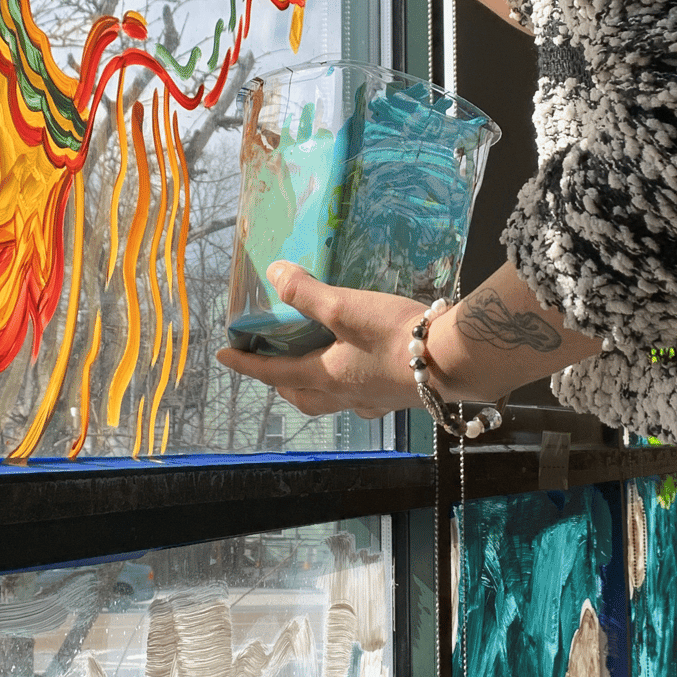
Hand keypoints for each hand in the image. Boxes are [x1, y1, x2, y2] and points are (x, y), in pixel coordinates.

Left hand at [214, 261, 417, 418]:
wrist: (455, 361)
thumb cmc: (395, 336)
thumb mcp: (345, 308)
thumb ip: (308, 293)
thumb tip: (274, 275)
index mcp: (326, 377)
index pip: (274, 373)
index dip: (246, 364)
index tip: (221, 356)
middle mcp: (346, 396)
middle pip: (303, 397)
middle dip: (282, 385)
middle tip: (271, 369)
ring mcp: (374, 401)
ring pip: (332, 401)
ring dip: (315, 389)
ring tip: (315, 369)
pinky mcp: (399, 397)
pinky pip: (364, 398)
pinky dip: (351, 387)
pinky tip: (364, 372)